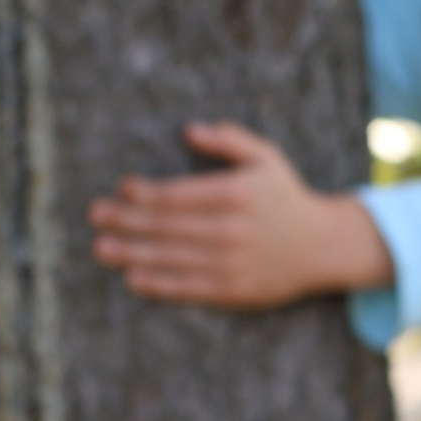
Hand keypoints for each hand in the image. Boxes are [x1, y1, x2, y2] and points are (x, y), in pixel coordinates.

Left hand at [87, 123, 392, 308]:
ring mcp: (232, 263)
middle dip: (126, 220)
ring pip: (171, 258)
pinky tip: (133, 277)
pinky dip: (157, 284)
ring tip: (102, 247)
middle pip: (167, 226)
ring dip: (132, 253)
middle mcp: (232, 229)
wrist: (324, 247)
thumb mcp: (267, 157)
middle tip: (96, 214)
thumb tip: (189, 130)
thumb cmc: (287, 197)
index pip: (178, 194)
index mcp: (237, 193)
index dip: (144, 192)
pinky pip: (187, 288)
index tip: (121, 187)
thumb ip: (230, 139)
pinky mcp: (233, 290)